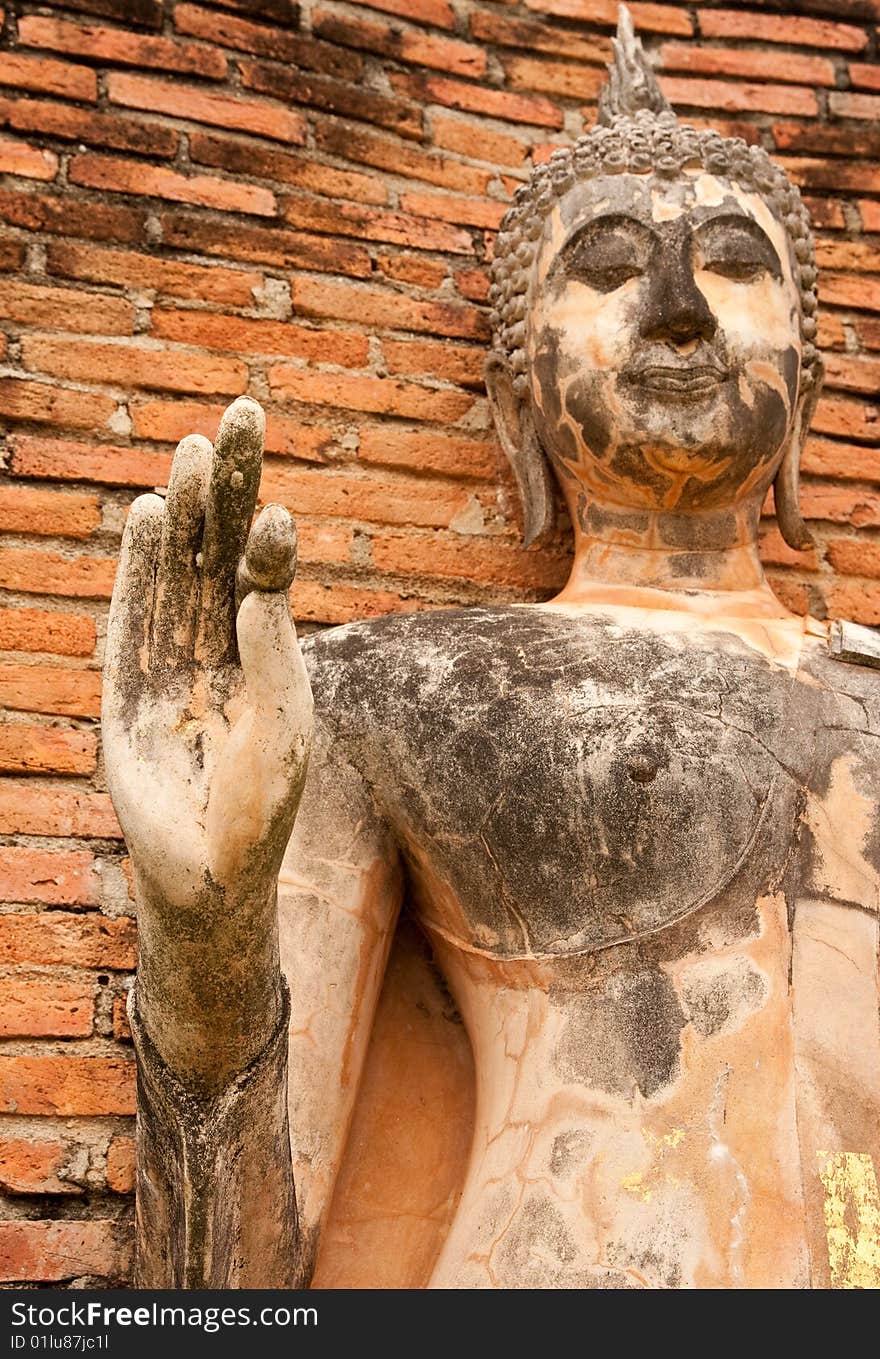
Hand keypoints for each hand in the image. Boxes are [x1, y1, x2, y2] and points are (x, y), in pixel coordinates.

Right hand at [102, 397, 311, 1081]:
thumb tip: (268, 569)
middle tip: (241, 415)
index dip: (266, 525)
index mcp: (265, 651)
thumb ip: (274, 651)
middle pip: (221, 548)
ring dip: (185, 513)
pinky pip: (133, 615)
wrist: (208, 874)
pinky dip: (138, 567)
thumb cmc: (260, 807)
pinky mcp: (127, 684)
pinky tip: (147, 515)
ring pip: (178, 570)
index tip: (274, 498)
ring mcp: (170, 659)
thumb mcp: (283, 727)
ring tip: (195, 452)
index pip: (265, 569)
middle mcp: (218, 644)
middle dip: (230, 486)